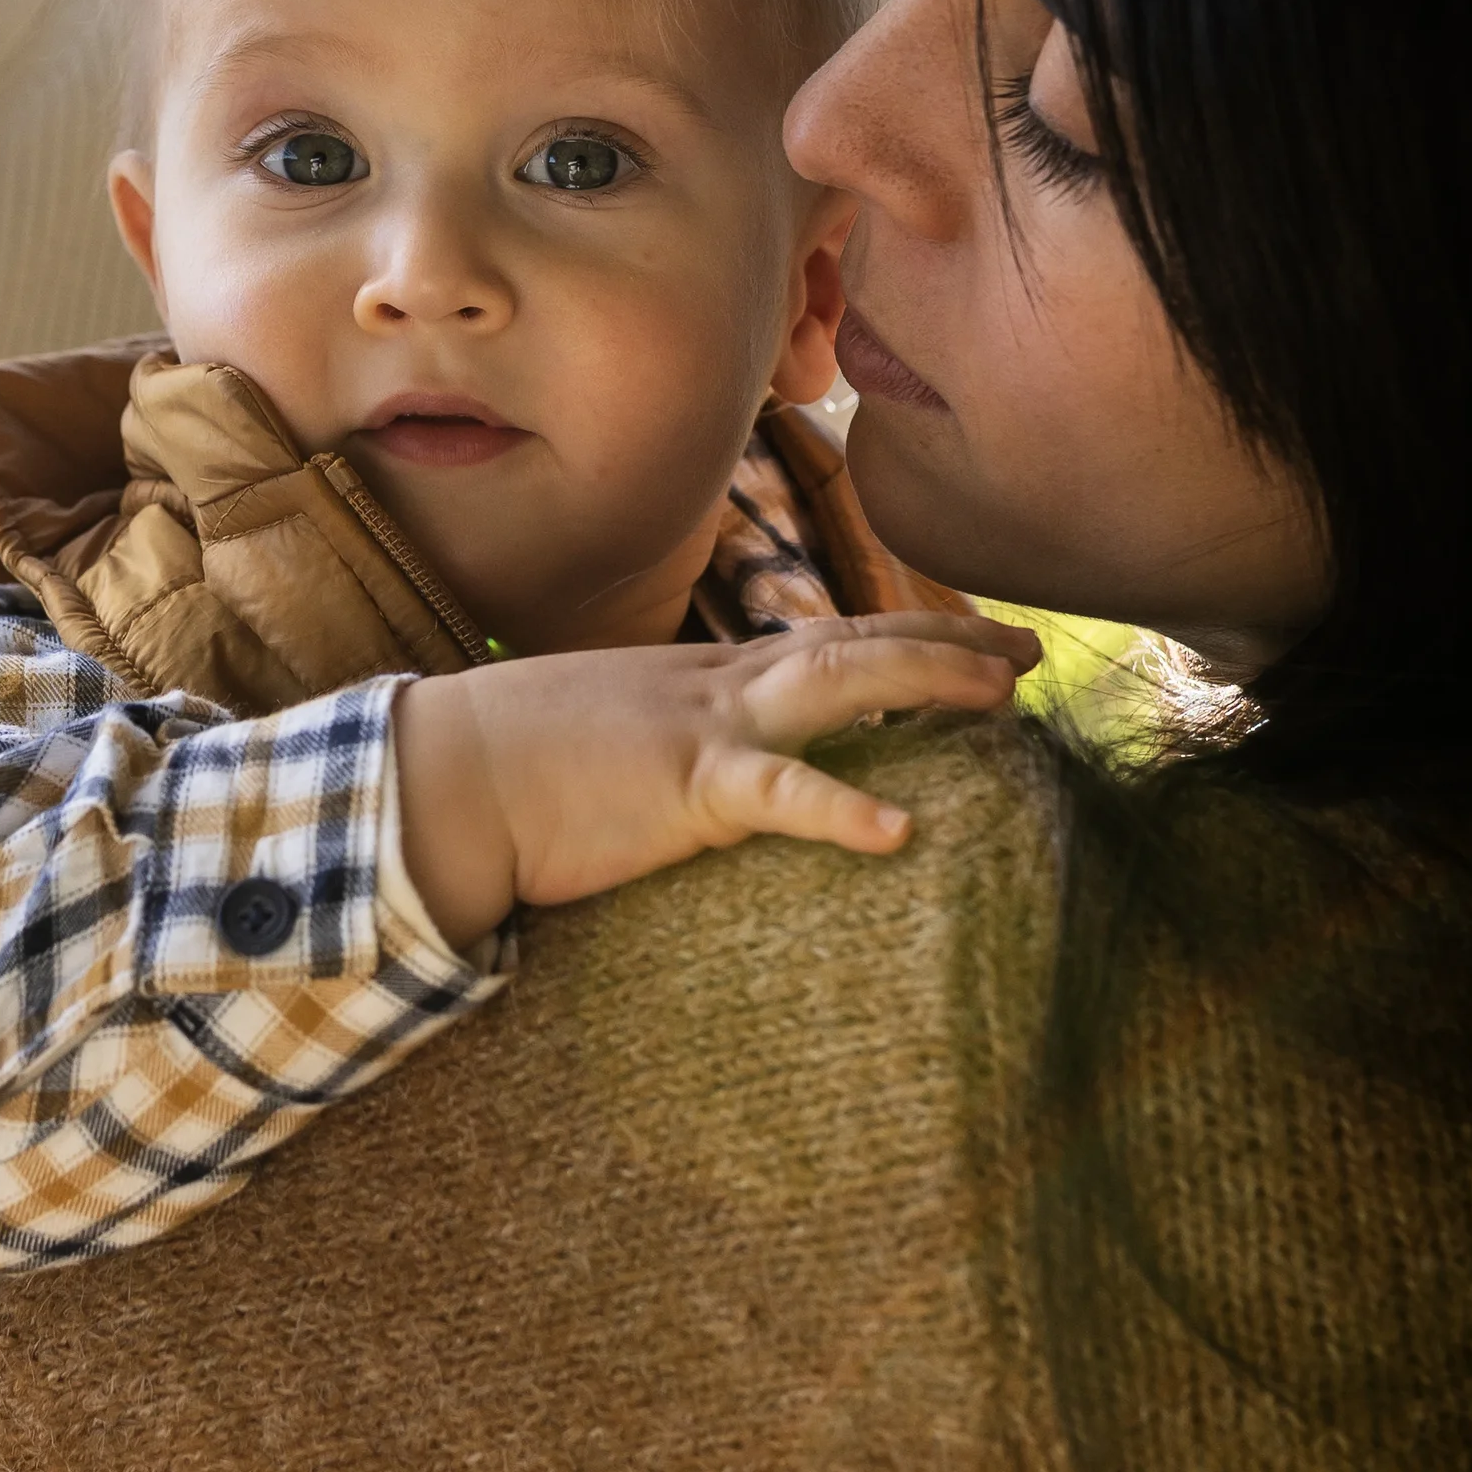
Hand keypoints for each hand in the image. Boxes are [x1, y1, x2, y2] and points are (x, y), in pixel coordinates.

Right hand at [394, 612, 1041, 950]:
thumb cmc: (509, 768)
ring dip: (926, 680)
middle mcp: (717, 685)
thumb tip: (699, 782)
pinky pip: (776, 794)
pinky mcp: (683, 789)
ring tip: (1002, 697)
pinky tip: (897, 832)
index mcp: (702, 680)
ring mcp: (704, 729)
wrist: (440, 776)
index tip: (978, 645)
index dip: (907, 639)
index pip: (824, 641)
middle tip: (1031, 653)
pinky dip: (838, 809)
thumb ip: (669, 749)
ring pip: (837, 682)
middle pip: (853, 642)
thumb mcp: (609, 738)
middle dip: (949, 644)